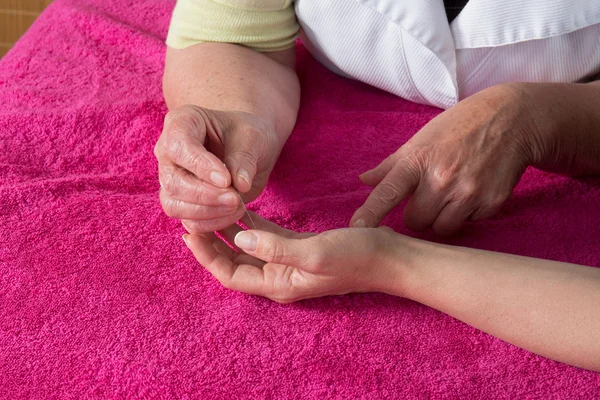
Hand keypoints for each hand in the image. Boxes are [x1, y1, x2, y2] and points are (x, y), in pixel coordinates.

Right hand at [154, 105, 279, 232]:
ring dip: (207, 212)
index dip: (201, 167)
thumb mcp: (252, 137)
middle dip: (205, 195)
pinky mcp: (181, 202)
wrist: (248, 146)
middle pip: (173, 181)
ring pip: (174, 204)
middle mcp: (168, 152)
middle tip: (235, 198)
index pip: (179, 147)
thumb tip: (239, 184)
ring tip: (237, 205)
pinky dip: (210, 223)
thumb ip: (244, 157)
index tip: (227, 180)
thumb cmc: (247, 135)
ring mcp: (171, 178)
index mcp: (181, 123)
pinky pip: (187, 220)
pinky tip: (232, 214)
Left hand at [182, 213, 403, 302]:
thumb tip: (239, 237)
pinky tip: (238, 207)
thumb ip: (275, 247)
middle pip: (232, 261)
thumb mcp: (315, 252)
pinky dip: (250, 223)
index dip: (206, 254)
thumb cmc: (356, 257)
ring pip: (246, 248)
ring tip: (207, 209)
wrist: (388, 256)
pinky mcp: (297, 247)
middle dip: (210, 241)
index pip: (229, 273)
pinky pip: (265, 236)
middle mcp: (277, 276)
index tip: (188, 231)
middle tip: (190, 216)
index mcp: (277, 283)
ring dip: (227, 231)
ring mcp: (286, 262)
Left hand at [351, 84, 536, 234]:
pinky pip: (470, 223)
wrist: (512, 119)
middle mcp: (441, 178)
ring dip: (443, 217)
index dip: (370, 212)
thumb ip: (391, 165)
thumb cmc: (459, 127)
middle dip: (419, 213)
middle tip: (430, 193)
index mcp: (417, 160)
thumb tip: (363, 180)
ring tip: (453, 192)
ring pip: (442, 228)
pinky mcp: (491, 202)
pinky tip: (474, 189)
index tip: (356, 229)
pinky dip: (469, 213)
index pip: (387, 191)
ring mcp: (468, 192)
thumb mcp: (421, 139)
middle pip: (415, 222)